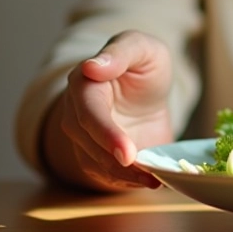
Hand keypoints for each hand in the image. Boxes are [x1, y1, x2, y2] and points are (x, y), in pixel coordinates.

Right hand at [47, 30, 174, 190]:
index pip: (89, 112)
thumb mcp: (143, 48)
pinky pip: (108, 176)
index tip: (126, 152)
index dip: (106, 133)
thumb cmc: (143, 65)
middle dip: (117, 162)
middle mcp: (77, 113)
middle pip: (89, 144)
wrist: (146, 91)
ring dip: (126, 177)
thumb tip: (91, 66)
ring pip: (98, 164)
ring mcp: (84, 139)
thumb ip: (122, 52)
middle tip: (147, 174)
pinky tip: (152, 182)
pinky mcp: (97, 158)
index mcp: (84, 83)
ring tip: (156, 180)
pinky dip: (129, 183)